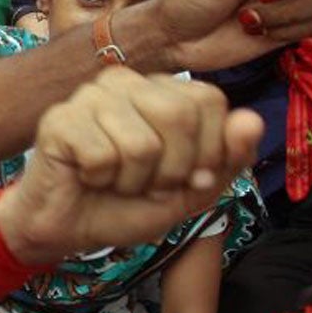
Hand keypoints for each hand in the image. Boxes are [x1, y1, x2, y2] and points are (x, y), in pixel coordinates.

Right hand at [0, 68, 259, 264]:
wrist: (69, 230)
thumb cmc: (127, 204)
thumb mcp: (192, 190)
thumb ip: (228, 158)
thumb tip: (252, 120)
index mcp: (160, 88)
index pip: (209, 100)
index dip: (206, 151)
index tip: (184, 177)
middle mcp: (124, 82)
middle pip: (178, 114)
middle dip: (171, 169)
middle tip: (148, 185)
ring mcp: (88, 97)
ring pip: (141, 142)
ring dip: (133, 182)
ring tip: (116, 182)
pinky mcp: (58, 120)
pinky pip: (102, 155)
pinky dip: (101, 181)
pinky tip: (87, 178)